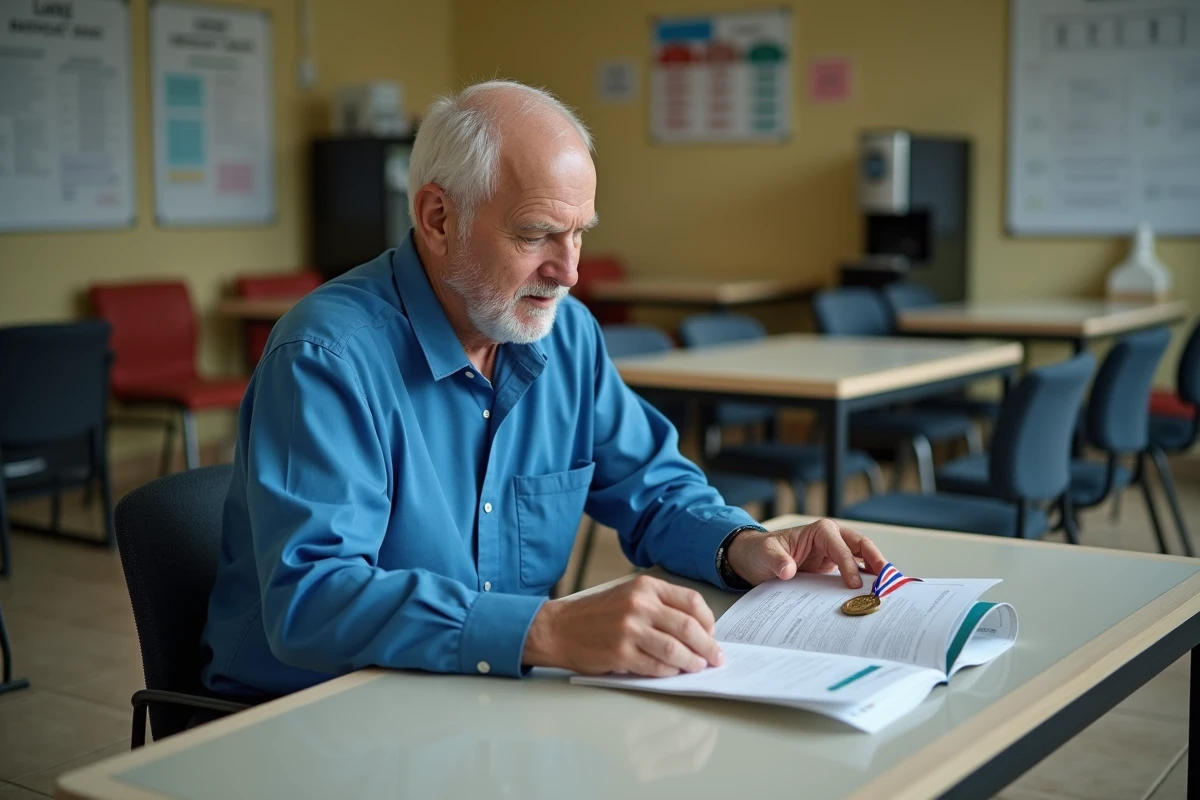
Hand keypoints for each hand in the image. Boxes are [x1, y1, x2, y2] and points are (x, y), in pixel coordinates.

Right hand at [522, 575, 723, 676]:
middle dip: (708, 647)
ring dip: (692, 662)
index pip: (692, 601)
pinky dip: (670, 672)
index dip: (708, 621)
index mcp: (645, 587)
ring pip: (676, 650)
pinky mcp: (621, 653)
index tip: (712, 635)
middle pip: (689, 628)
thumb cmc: (596, 615)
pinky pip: (657, 667)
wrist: (559, 628)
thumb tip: (697, 630)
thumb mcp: (629, 596)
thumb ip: (660, 606)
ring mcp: (630, 629)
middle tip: (715, 658)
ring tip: (697, 667)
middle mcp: (639, 605)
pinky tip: (673, 672)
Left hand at [725, 519, 886, 588]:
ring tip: (889, 589)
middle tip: (888, 580)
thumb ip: (777, 561)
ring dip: (876, 571)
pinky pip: (856, 571)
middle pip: (861, 547)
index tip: (854, 584)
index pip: (841, 546)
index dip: (849, 564)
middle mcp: (832, 539)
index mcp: (819, 531)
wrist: (756, 560)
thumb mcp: (765, 555)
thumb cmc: (761, 552)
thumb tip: (788, 570)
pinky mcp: (835, 567)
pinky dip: (867, 579)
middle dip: (876, 561)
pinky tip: (875, 593)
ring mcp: (835, 552)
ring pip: (863, 558)